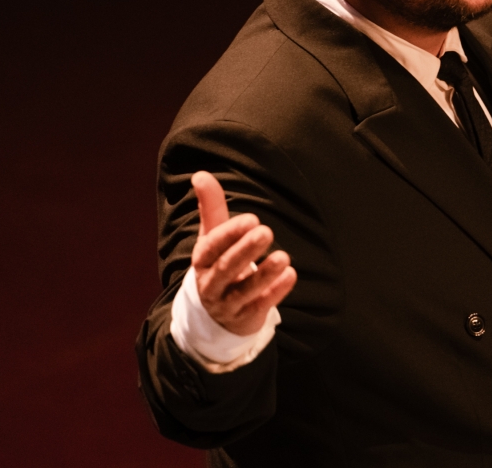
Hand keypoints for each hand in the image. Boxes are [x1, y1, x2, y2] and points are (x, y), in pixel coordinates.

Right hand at [189, 171, 296, 335]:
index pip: (212, 247)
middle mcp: (211, 283)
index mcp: (202, 260)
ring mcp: (228, 303)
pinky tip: (291, 275)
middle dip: (246, 250)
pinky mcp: (246, 316)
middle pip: (227, 267)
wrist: (216, 312)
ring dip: (265, 273)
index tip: (253, 218)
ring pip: (245, 290)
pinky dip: (275, 291)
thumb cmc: (218, 262)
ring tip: (284, 256)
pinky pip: (260, 305)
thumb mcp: (212, 237)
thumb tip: (200, 174)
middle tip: (267, 231)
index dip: (230, 234)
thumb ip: (210, 207)